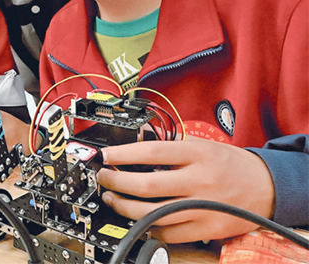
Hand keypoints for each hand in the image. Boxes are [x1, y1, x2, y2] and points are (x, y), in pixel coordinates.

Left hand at [98, 138, 274, 243]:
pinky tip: (138, 219)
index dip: (123, 154)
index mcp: (197, 154)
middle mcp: (199, 180)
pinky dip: (149, 227)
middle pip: (148, 185)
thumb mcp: (201, 143)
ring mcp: (203, 207)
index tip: (104, 156)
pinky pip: (169, 233)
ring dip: (125, 207)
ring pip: (154, 213)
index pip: (152, 152)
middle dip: (117, 183)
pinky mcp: (207, 229)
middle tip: (104, 178)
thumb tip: (137, 136)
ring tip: (112, 199)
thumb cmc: (229, 163)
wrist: (266, 186)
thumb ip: (170, 142)